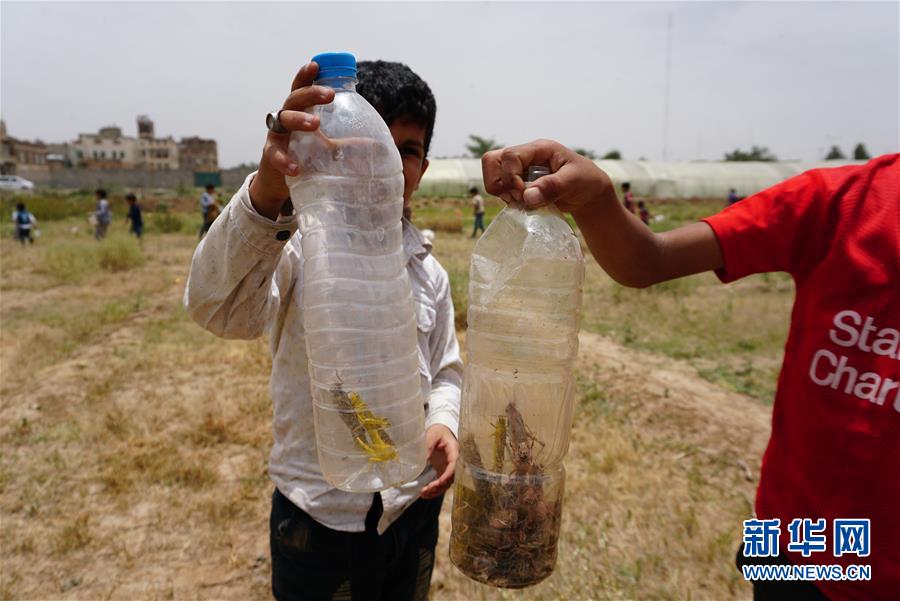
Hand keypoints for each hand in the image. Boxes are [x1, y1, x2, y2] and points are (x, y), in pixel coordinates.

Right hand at [249, 61, 335, 218]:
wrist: (280, 182)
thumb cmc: (304, 155)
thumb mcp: (325, 146)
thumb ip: (345, 141)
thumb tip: (375, 144)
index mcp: (300, 111)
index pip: (301, 88)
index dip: (306, 75)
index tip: (316, 64)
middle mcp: (285, 118)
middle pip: (294, 99)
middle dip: (310, 93)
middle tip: (329, 94)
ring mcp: (276, 135)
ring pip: (282, 120)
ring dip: (299, 119)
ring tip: (315, 124)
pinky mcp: (270, 155)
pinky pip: (275, 154)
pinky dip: (285, 160)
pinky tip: (296, 168)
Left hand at [420, 424, 457, 498]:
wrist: (440, 430)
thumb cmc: (438, 431)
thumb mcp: (432, 435)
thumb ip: (429, 445)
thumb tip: (424, 459)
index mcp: (454, 451)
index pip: (454, 466)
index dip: (447, 476)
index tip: (438, 482)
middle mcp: (454, 462)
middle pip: (450, 478)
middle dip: (439, 486)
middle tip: (426, 490)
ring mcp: (448, 467)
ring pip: (446, 483)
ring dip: (436, 491)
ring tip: (423, 494)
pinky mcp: (443, 470)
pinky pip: (441, 483)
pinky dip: (434, 489)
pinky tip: (425, 493)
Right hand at [481, 139, 614, 216]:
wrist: (588, 192)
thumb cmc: (585, 180)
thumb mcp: (574, 181)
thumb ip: (552, 187)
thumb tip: (527, 197)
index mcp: (538, 149)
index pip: (510, 155)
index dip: (511, 177)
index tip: (523, 195)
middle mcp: (525, 156)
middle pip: (492, 160)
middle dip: (499, 182)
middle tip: (516, 198)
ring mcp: (519, 169)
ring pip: (492, 174)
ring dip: (500, 191)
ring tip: (520, 202)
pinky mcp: (518, 183)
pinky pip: (500, 188)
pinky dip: (506, 198)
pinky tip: (523, 205)